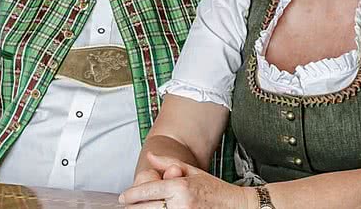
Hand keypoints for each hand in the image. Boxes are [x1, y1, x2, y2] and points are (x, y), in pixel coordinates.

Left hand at [118, 152, 251, 207]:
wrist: (236, 206)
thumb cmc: (215, 189)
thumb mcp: (193, 172)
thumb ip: (169, 164)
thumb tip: (150, 157)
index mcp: (180, 187)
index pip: (147, 192)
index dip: (131, 195)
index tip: (124, 197)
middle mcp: (180, 204)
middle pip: (145, 208)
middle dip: (135, 206)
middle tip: (131, 204)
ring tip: (144, 207)